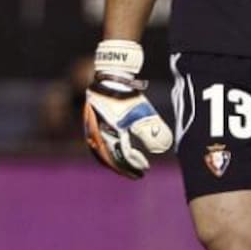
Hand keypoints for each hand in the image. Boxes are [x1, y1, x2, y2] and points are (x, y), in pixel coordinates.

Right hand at [82, 39, 173, 178]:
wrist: (112, 76)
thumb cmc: (127, 96)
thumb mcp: (144, 113)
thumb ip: (153, 132)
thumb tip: (160, 150)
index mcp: (107, 134)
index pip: (121, 157)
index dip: (133, 166)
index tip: (145, 169)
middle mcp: (95, 134)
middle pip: (109, 158)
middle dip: (123, 167)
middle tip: (136, 173)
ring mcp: (90, 128)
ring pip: (100, 152)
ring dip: (113, 160)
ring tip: (126, 165)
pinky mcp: (90, 122)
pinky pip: (96, 143)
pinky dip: (106, 150)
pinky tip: (115, 150)